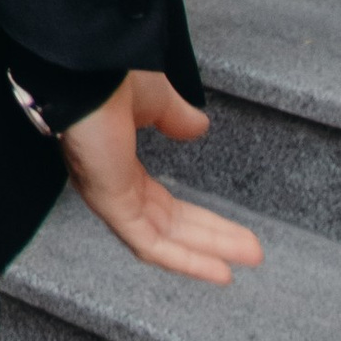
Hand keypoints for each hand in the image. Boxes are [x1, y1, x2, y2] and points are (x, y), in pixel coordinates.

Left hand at [62, 71, 262, 283]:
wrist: (88, 70)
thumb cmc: (110, 76)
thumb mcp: (157, 99)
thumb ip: (177, 118)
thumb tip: (198, 126)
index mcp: (119, 162)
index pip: (164, 205)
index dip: (201, 220)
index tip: (233, 230)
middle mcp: (113, 184)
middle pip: (169, 226)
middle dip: (213, 238)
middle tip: (252, 250)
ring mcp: (110, 197)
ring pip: (164, 239)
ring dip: (208, 252)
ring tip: (249, 258)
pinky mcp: (110, 204)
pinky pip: (149, 243)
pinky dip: (186, 260)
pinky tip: (219, 270)